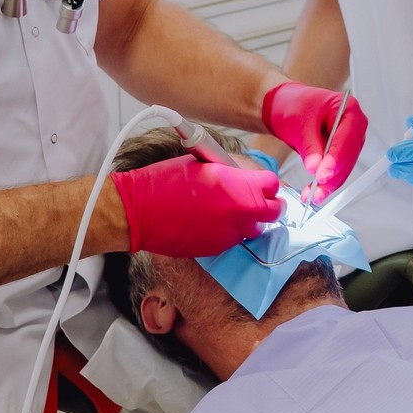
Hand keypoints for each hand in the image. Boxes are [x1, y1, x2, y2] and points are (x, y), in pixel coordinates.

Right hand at [110, 155, 281, 256]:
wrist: (140, 212)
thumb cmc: (165, 181)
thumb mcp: (202, 163)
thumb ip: (229, 172)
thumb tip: (244, 176)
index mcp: (234, 184)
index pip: (272, 185)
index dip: (267, 183)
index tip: (262, 182)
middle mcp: (237, 212)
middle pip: (273, 211)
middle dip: (269, 204)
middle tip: (258, 199)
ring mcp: (228, 233)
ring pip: (254, 228)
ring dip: (250, 220)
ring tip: (230, 209)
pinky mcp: (216, 249)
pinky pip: (234, 239)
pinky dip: (230, 231)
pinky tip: (212, 221)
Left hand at [261, 82, 367, 202]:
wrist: (285, 107)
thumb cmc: (294, 105)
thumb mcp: (299, 123)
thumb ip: (309, 146)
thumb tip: (315, 166)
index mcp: (348, 109)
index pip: (346, 138)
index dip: (336, 159)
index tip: (323, 174)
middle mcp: (353, 125)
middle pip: (348, 155)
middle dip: (333, 175)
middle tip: (318, 188)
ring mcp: (349, 140)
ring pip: (344, 167)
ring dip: (330, 183)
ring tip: (314, 195)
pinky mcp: (340, 152)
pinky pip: (337, 170)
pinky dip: (327, 182)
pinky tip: (316, 192)